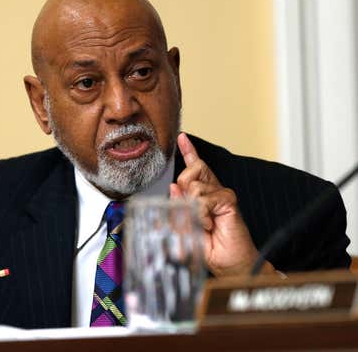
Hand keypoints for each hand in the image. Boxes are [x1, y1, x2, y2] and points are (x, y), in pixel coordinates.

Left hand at [170, 133, 274, 276]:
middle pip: (189, 172)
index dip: (188, 151)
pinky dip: (200, 214)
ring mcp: (222, 194)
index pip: (195, 168)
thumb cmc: (212, 250)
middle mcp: (213, 191)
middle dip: (182, 190)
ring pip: (193, 186)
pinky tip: (208, 224)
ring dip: (192, 209)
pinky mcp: (229, 201)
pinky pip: (204, 199)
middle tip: (191, 212)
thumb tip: (172, 189)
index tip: (182, 137)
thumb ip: (178, 210)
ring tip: (203, 224)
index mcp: (204, 194)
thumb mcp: (186, 230)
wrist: (231, 265)